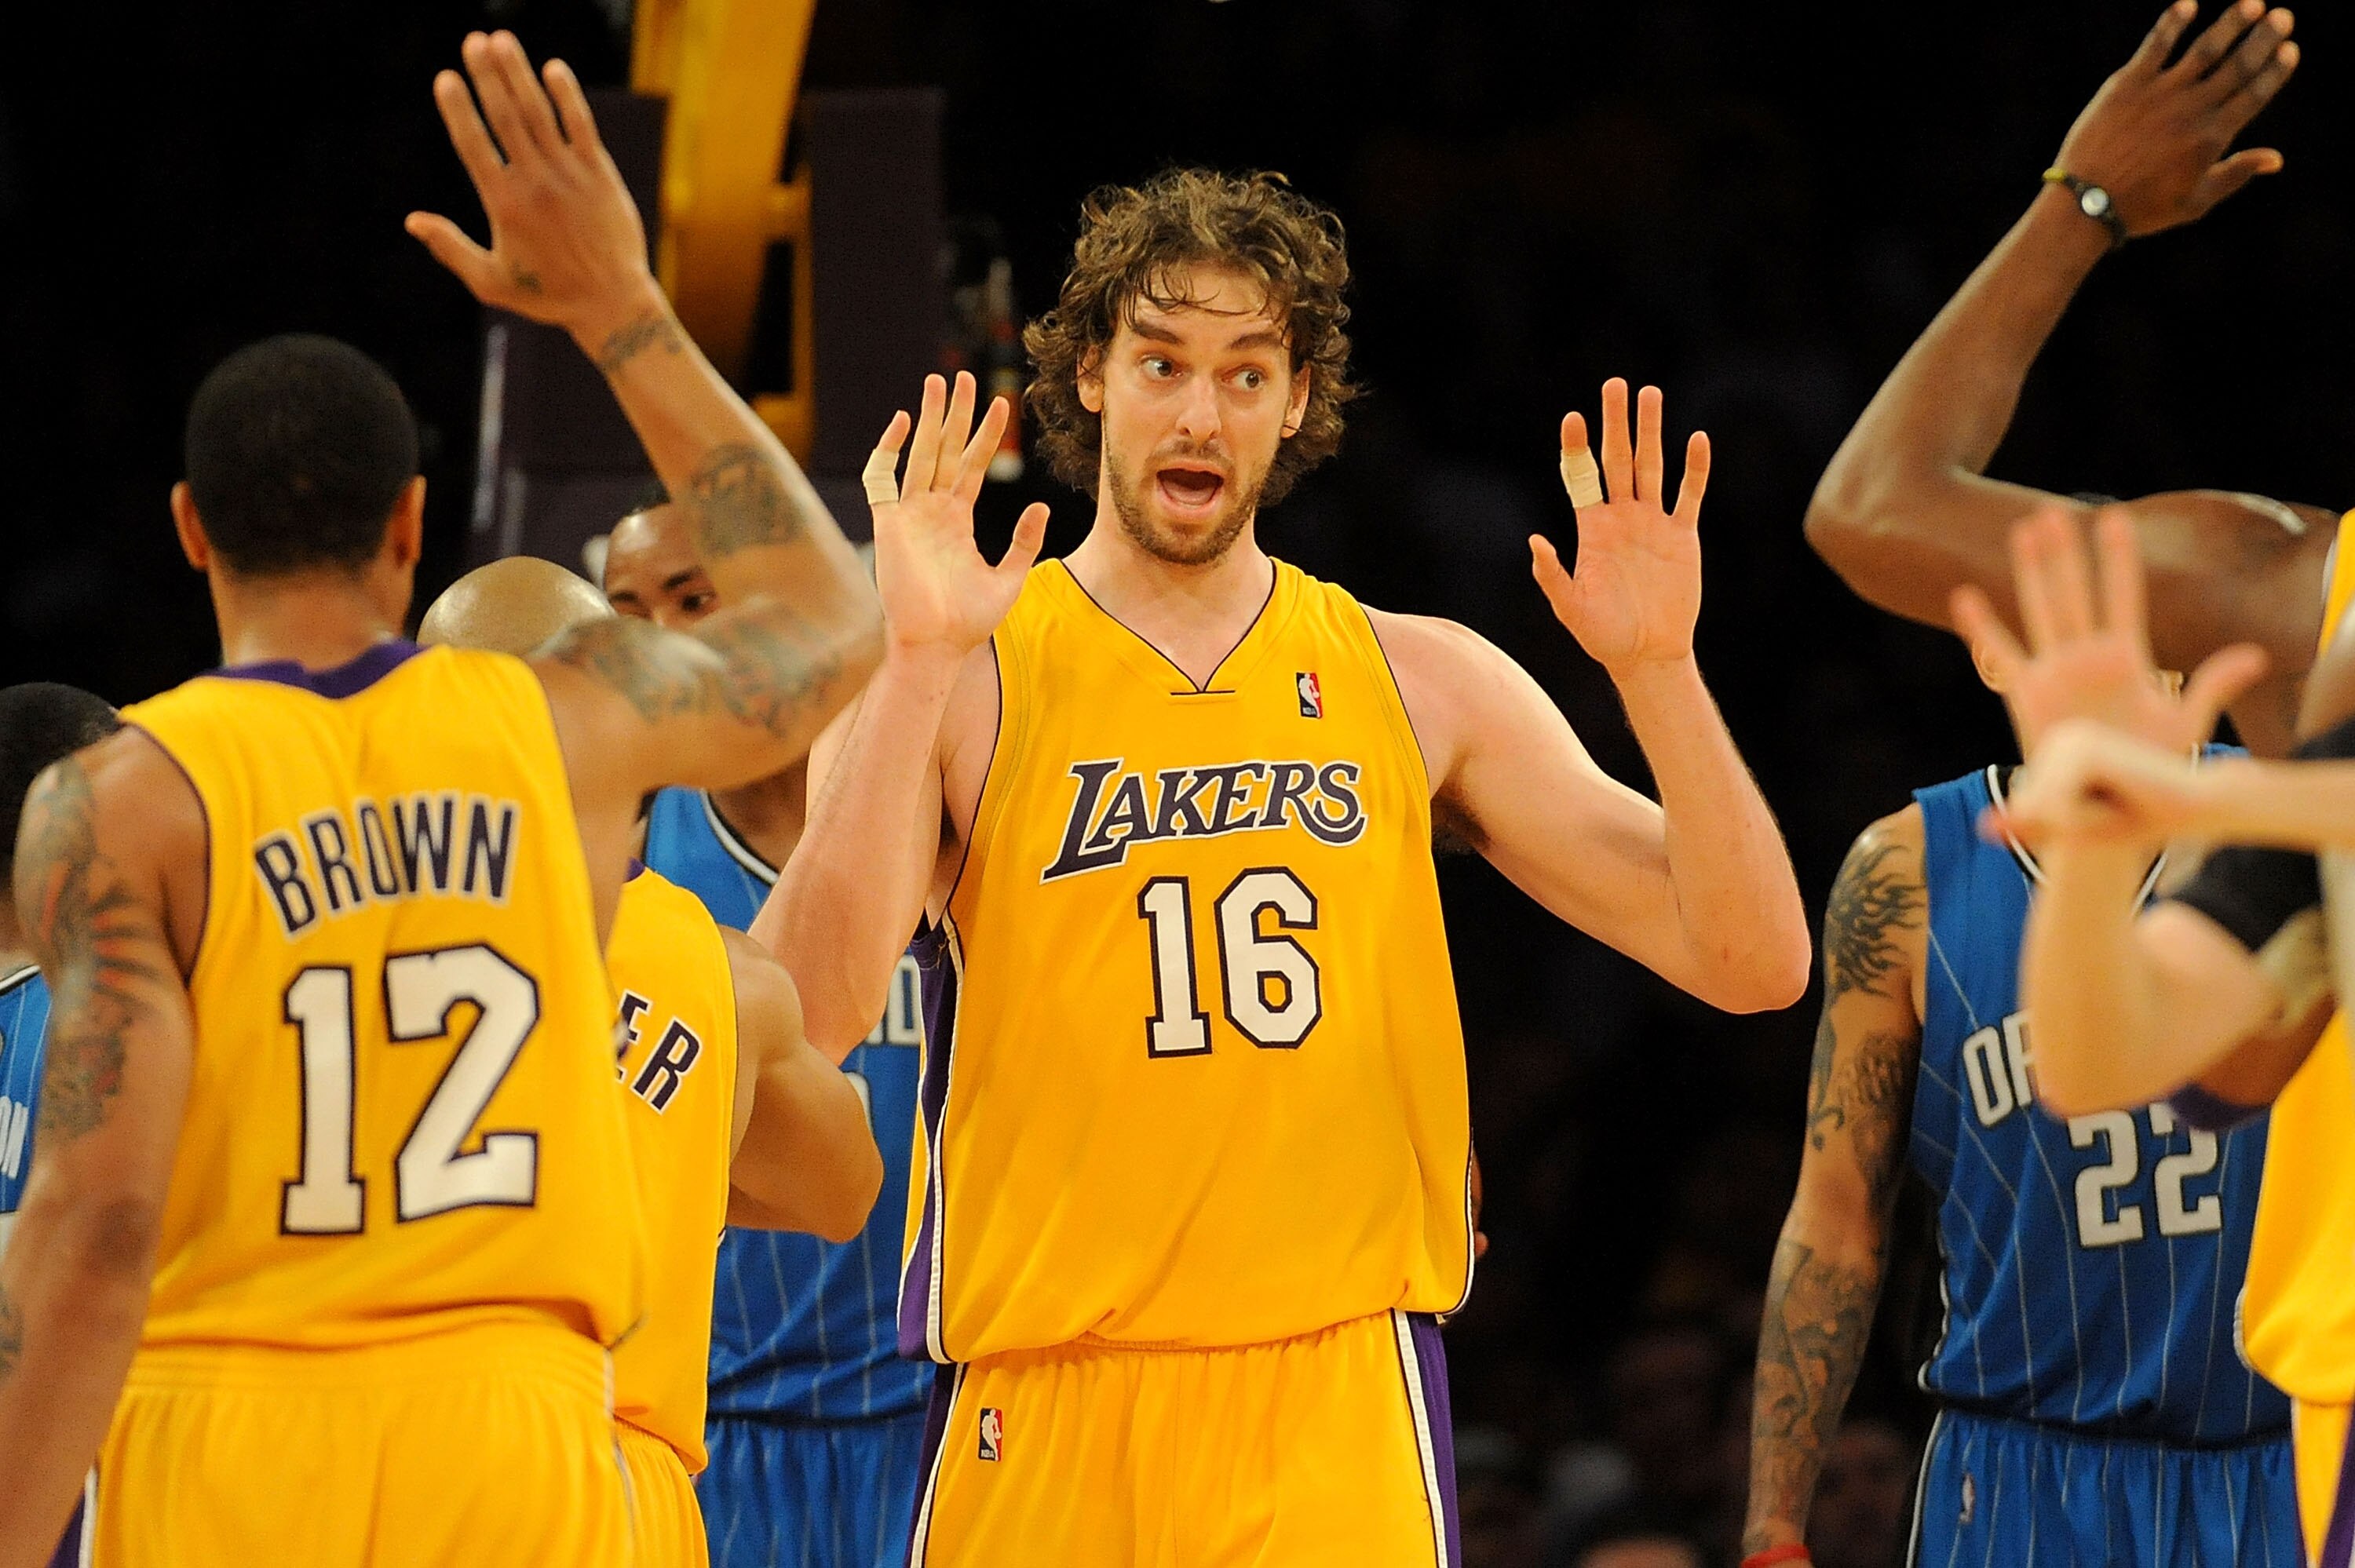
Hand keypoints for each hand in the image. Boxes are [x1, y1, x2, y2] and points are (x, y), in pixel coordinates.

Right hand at [405, 31, 659, 341]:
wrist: (612, 303)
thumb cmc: (548, 295)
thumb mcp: (491, 282)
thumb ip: (451, 248)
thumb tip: (412, 220)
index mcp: (504, 204)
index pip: (473, 144)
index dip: (458, 108)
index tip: (445, 77)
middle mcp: (535, 182)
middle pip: (505, 116)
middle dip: (487, 75)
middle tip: (472, 40)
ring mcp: (569, 174)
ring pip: (539, 113)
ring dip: (519, 73)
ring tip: (501, 40)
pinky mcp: (600, 173)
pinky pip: (580, 125)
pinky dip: (567, 95)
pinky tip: (553, 68)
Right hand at [865, 372, 1048, 661]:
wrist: (938, 646)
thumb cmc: (969, 622)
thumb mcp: (1010, 578)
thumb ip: (1024, 541)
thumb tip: (1041, 507)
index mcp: (957, 521)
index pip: (972, 466)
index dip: (984, 435)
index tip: (999, 404)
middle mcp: (932, 511)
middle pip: (944, 450)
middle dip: (954, 414)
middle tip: (964, 377)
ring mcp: (909, 515)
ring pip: (919, 455)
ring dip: (927, 419)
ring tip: (938, 383)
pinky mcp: (888, 524)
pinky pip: (882, 478)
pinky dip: (887, 450)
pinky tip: (902, 423)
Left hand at [1532, 379, 1708, 677]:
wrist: (1647, 653)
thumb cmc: (1603, 634)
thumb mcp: (1570, 608)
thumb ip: (1552, 575)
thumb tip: (1535, 541)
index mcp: (1592, 528)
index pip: (1582, 476)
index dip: (1577, 447)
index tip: (1573, 417)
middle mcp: (1622, 517)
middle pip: (1619, 459)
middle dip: (1616, 422)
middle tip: (1616, 383)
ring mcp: (1653, 523)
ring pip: (1653, 466)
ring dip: (1652, 431)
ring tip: (1651, 394)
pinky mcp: (1683, 536)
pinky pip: (1690, 495)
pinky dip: (1695, 469)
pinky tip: (1697, 439)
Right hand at [1952, 506, 2265, 752]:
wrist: (2107, 802)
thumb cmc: (2147, 763)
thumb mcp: (2186, 723)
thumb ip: (2214, 686)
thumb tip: (2256, 656)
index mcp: (2125, 656)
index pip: (2123, 596)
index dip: (2118, 559)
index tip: (2114, 519)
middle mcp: (2087, 656)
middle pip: (2075, 593)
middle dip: (2066, 554)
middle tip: (2053, 512)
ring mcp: (2054, 672)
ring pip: (2040, 611)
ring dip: (2031, 573)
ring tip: (2023, 534)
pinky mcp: (2025, 696)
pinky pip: (2001, 657)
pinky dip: (1982, 629)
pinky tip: (1966, 598)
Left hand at [2002, 720, 2223, 848]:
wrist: (2199, 804)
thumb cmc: (2142, 816)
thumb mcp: (2075, 828)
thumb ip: (2029, 826)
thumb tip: (1981, 827)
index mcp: (2058, 748)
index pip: (2026, 807)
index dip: (2060, 827)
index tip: (2101, 812)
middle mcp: (2061, 738)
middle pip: (2030, 807)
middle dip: (2067, 826)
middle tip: (2113, 810)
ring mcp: (2072, 741)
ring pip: (2042, 809)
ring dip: (2077, 823)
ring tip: (2115, 805)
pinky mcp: (2086, 753)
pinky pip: (2060, 809)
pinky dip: (2086, 820)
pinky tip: (2117, 801)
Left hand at [2055, 1, 2298, 237]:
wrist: (2086, 205)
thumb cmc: (2142, 208)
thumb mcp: (2195, 201)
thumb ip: (2236, 173)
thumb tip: (2276, 158)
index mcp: (2212, 137)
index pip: (2254, 94)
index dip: (2276, 70)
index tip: (2291, 49)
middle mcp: (2192, 110)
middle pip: (2237, 65)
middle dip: (2264, 39)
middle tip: (2284, 16)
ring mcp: (2160, 93)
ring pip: (2205, 49)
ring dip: (2232, 23)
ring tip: (2253, 4)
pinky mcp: (2127, 84)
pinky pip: (2155, 45)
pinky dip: (2172, 23)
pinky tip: (2188, 4)